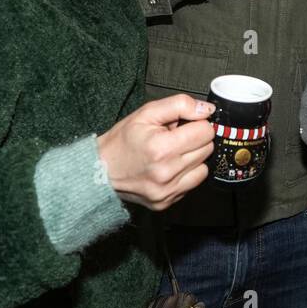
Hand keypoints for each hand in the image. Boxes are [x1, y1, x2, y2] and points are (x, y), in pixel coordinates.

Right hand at [97, 94, 216, 210]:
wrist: (99, 171)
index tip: (185, 124)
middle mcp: (167, 172)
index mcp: (162, 148)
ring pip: (204, 167)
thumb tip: (206, 109)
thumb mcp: (146, 113)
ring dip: (193, 157)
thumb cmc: (122, 141)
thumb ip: (180, 105)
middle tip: (175, 138)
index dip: (197, 123)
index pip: (205, 131)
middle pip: (207, 149)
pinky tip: (171, 167)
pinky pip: (193, 183)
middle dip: (195, 139)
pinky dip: (187, 173)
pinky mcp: (166, 202)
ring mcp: (167, 191)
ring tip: (173, 153)